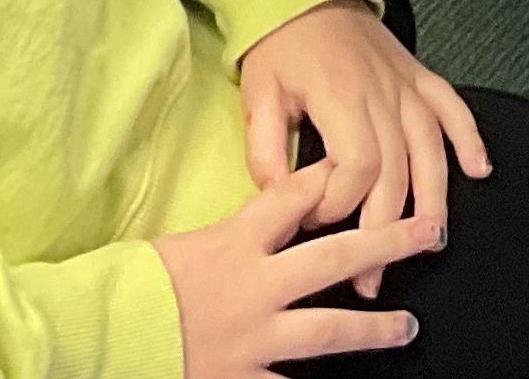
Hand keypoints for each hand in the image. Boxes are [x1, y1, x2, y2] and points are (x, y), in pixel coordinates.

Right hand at [159, 163, 435, 377]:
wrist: (99, 332)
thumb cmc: (134, 285)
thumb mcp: (184, 243)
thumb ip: (233, 234)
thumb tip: (268, 220)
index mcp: (235, 242)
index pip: (295, 198)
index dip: (333, 183)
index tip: (365, 170)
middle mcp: (254, 285)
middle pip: (334, 256)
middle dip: (386, 242)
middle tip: (428, 233)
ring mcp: (253, 336)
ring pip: (328, 329)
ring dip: (374, 329)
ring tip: (408, 326)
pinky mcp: (241, 376)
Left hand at [237, 0, 491, 296]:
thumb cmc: (280, 46)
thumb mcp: (258, 95)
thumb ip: (264, 151)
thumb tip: (281, 200)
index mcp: (341, 98)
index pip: (356, 167)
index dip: (338, 206)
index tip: (316, 223)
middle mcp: (382, 94)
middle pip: (397, 171)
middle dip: (384, 229)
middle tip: (371, 275)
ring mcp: (406, 85)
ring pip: (431, 150)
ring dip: (434, 199)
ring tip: (430, 240)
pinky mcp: (419, 77)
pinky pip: (453, 109)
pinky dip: (470, 138)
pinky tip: (479, 170)